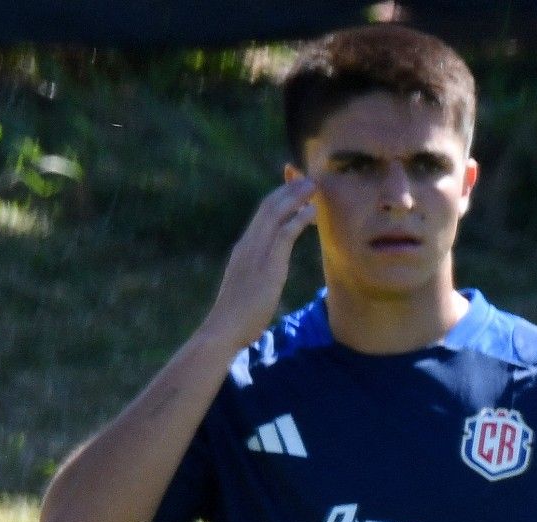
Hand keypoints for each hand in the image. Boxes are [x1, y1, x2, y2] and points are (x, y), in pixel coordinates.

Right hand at [199, 178, 316, 350]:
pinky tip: (312, 211)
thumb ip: (257, 275)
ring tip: (313, 186)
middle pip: (267, 207)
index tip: (291, 185)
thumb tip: (265, 276)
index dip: (277, 197)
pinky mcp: (267, 266)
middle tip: (306, 176)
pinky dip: (299, 219)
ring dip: (295, 197)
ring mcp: (255, 253)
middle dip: (288, 189)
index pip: (261, 214)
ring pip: (275, 215)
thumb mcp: (247, 287)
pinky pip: (284, 235)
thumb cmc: (236, 316)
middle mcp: (247, 245)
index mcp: (243, 249)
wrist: (223, 329)